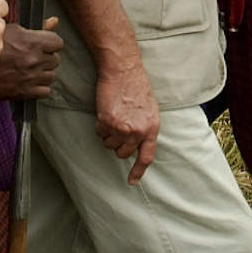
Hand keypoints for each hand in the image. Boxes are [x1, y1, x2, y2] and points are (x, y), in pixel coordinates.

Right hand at [0, 18, 62, 100]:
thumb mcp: (11, 29)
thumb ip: (37, 27)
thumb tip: (54, 21)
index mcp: (32, 42)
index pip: (58, 43)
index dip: (51, 43)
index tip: (45, 45)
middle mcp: (34, 60)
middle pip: (55, 60)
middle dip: (46, 58)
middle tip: (34, 58)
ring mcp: (30, 77)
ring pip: (51, 76)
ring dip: (43, 74)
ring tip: (31, 70)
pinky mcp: (24, 92)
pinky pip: (45, 92)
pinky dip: (39, 88)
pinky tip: (30, 82)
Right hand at [94, 60, 161, 183]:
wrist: (124, 70)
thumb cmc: (136, 87)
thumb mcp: (149, 110)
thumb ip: (145, 128)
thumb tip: (137, 143)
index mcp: (152, 128)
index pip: (146, 156)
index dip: (138, 171)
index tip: (132, 182)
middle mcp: (138, 131)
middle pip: (123, 153)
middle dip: (118, 144)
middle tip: (118, 126)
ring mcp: (122, 128)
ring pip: (109, 145)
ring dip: (108, 134)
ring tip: (114, 115)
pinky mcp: (107, 123)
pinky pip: (99, 133)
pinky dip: (100, 125)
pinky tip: (106, 111)